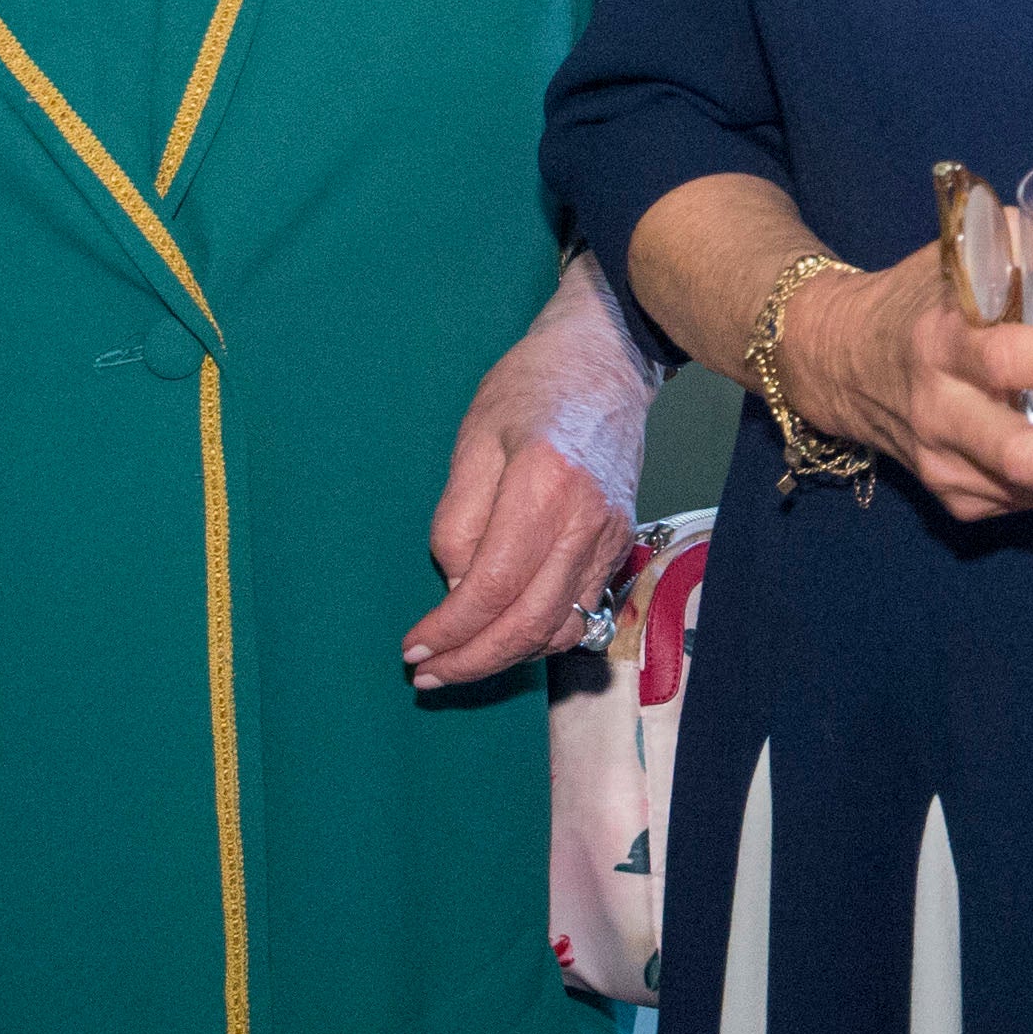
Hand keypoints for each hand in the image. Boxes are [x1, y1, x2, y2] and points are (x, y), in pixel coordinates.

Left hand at [405, 264, 653, 687]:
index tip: (413, 646)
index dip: (450, 628)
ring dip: (506, 657)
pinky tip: (503, 633)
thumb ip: (459, 519)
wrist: (604, 360)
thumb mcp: (472, 440)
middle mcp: (586, 521)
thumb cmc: (529, 389)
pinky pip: (581, 611)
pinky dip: (540, 636)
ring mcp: (611, 536)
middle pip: (530, 623)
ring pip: (560, 629)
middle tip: (428, 672)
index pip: (493, 587)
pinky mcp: (619, 543)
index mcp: (544, 486)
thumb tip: (457, 588)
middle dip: (473, 660)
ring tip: (459, 659)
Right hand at [778, 249, 1032, 526]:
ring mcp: (942, 461)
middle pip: (1019, 452)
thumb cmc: (937, 289)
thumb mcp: (993, 245)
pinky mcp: (952, 495)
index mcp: (944, 337)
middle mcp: (938, 408)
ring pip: (1027, 491)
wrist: (845, 357)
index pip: (1006, 357)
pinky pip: (1026, 504)